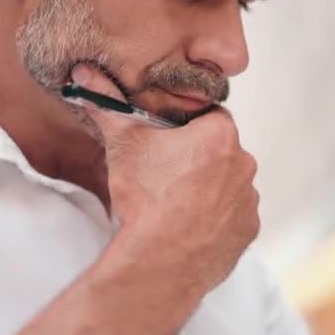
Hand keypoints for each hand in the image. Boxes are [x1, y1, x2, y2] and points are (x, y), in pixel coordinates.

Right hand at [70, 64, 259, 308]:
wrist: (159, 261)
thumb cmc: (144, 198)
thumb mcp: (122, 143)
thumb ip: (107, 104)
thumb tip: (85, 73)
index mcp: (220, 134)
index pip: (207, 118)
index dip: (184, 130)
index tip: (165, 146)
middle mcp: (244, 163)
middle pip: (219, 151)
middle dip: (197, 160)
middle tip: (165, 177)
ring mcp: (249, 200)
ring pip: (228, 184)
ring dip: (209, 190)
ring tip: (175, 206)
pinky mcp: (248, 230)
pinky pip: (234, 217)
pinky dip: (217, 220)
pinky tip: (190, 228)